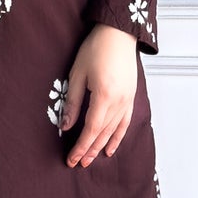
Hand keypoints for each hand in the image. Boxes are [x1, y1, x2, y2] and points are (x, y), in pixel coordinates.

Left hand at [61, 24, 137, 166]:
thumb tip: (66, 126)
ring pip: (113, 131)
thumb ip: (73, 103)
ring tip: (90, 160)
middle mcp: (119, 102)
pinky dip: (117, 137)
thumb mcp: (78, 74)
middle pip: (102, 134)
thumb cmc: (95, 49)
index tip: (71, 158)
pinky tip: (110, 148)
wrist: (119, 33)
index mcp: (104, 96)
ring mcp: (127, 100)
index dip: (80, 146)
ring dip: (101, 147)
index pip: (90, 129)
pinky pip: (124, 123)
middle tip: (77, 164)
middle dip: (89, 150)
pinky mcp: (131, 97)